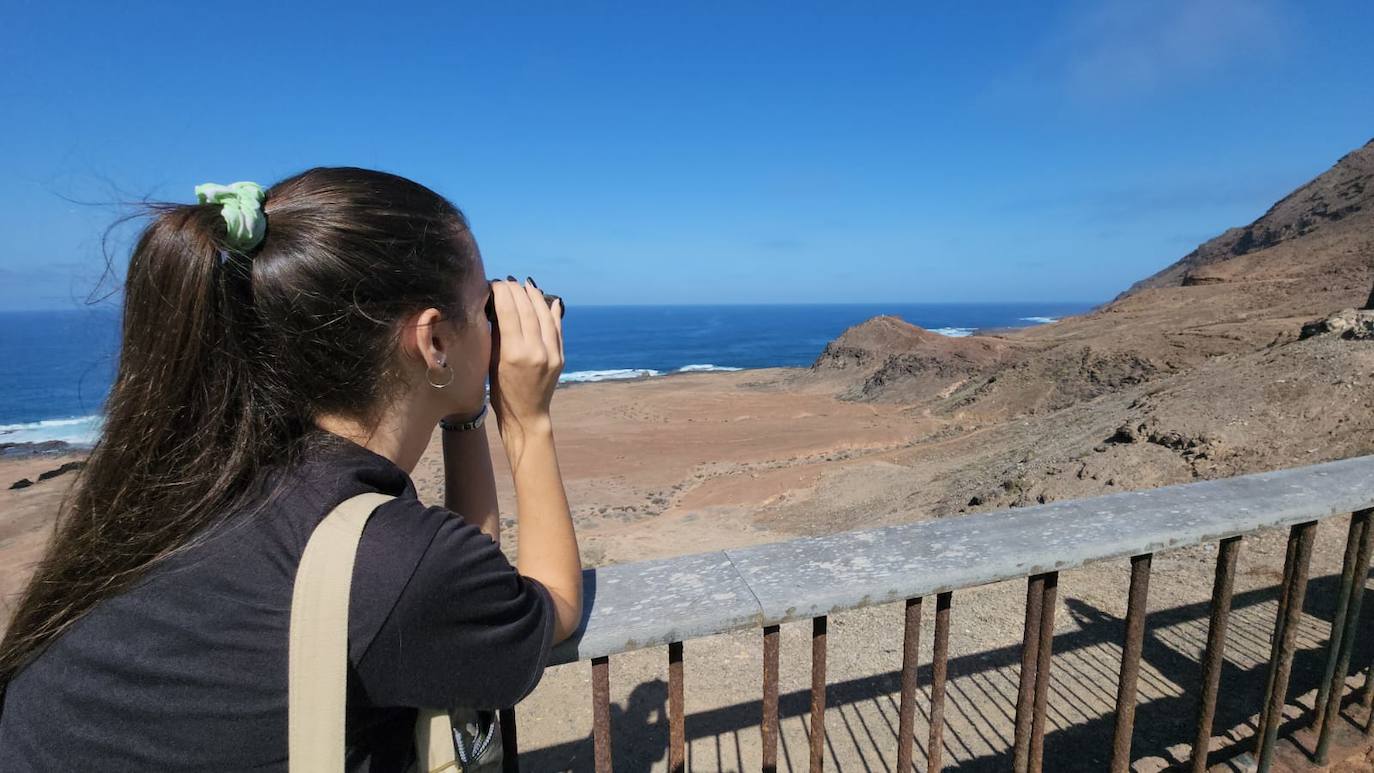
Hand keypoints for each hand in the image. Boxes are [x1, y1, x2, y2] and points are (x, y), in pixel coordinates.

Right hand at [488, 278, 564, 445]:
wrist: (527, 415)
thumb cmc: (501, 391)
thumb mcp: (492, 363)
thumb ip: (497, 335)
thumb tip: (498, 306)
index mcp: (513, 354)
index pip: (509, 312)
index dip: (502, 293)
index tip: (494, 284)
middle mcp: (536, 351)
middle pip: (528, 310)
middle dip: (517, 291)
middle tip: (507, 281)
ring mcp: (552, 354)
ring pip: (544, 316)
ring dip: (535, 297)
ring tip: (526, 285)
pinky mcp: (561, 357)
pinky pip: (557, 328)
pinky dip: (553, 312)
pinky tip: (549, 300)